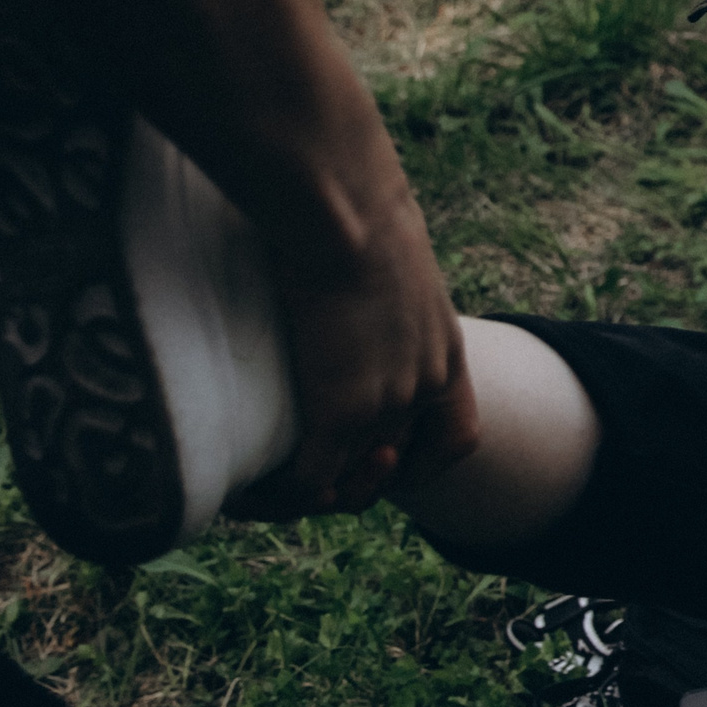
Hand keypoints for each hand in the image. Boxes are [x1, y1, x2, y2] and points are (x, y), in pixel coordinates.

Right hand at [227, 157, 475, 518]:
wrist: (345, 212)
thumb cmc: (354, 210)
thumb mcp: (390, 255)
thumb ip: (379, 285)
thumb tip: (341, 267)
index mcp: (447, 351)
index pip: (461, 438)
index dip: (422, 462)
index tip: (383, 457)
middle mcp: (426, 387)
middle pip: (397, 465)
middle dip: (354, 479)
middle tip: (307, 466)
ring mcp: (388, 405)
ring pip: (350, 481)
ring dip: (309, 493)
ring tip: (267, 488)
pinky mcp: (340, 414)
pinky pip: (309, 483)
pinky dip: (277, 496)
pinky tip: (246, 488)